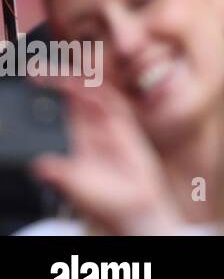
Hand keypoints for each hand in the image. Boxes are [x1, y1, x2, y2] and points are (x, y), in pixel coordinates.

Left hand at [31, 79, 184, 235]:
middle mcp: (92, 130)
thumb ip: (59, 173)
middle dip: (57, 80)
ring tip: (57, 74)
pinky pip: (114, 105)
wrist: (137, 209)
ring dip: (76, 83)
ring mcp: (110, 127)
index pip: (58, 110)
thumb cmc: (106, 202)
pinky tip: (86, 88)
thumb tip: (38, 165)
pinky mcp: (127, 128)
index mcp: (76, 140)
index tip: (31, 80)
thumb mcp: (75, 186)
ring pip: (93, 96)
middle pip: (73, 97)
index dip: (46, 94)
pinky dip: (101, 95)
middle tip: (36, 69)